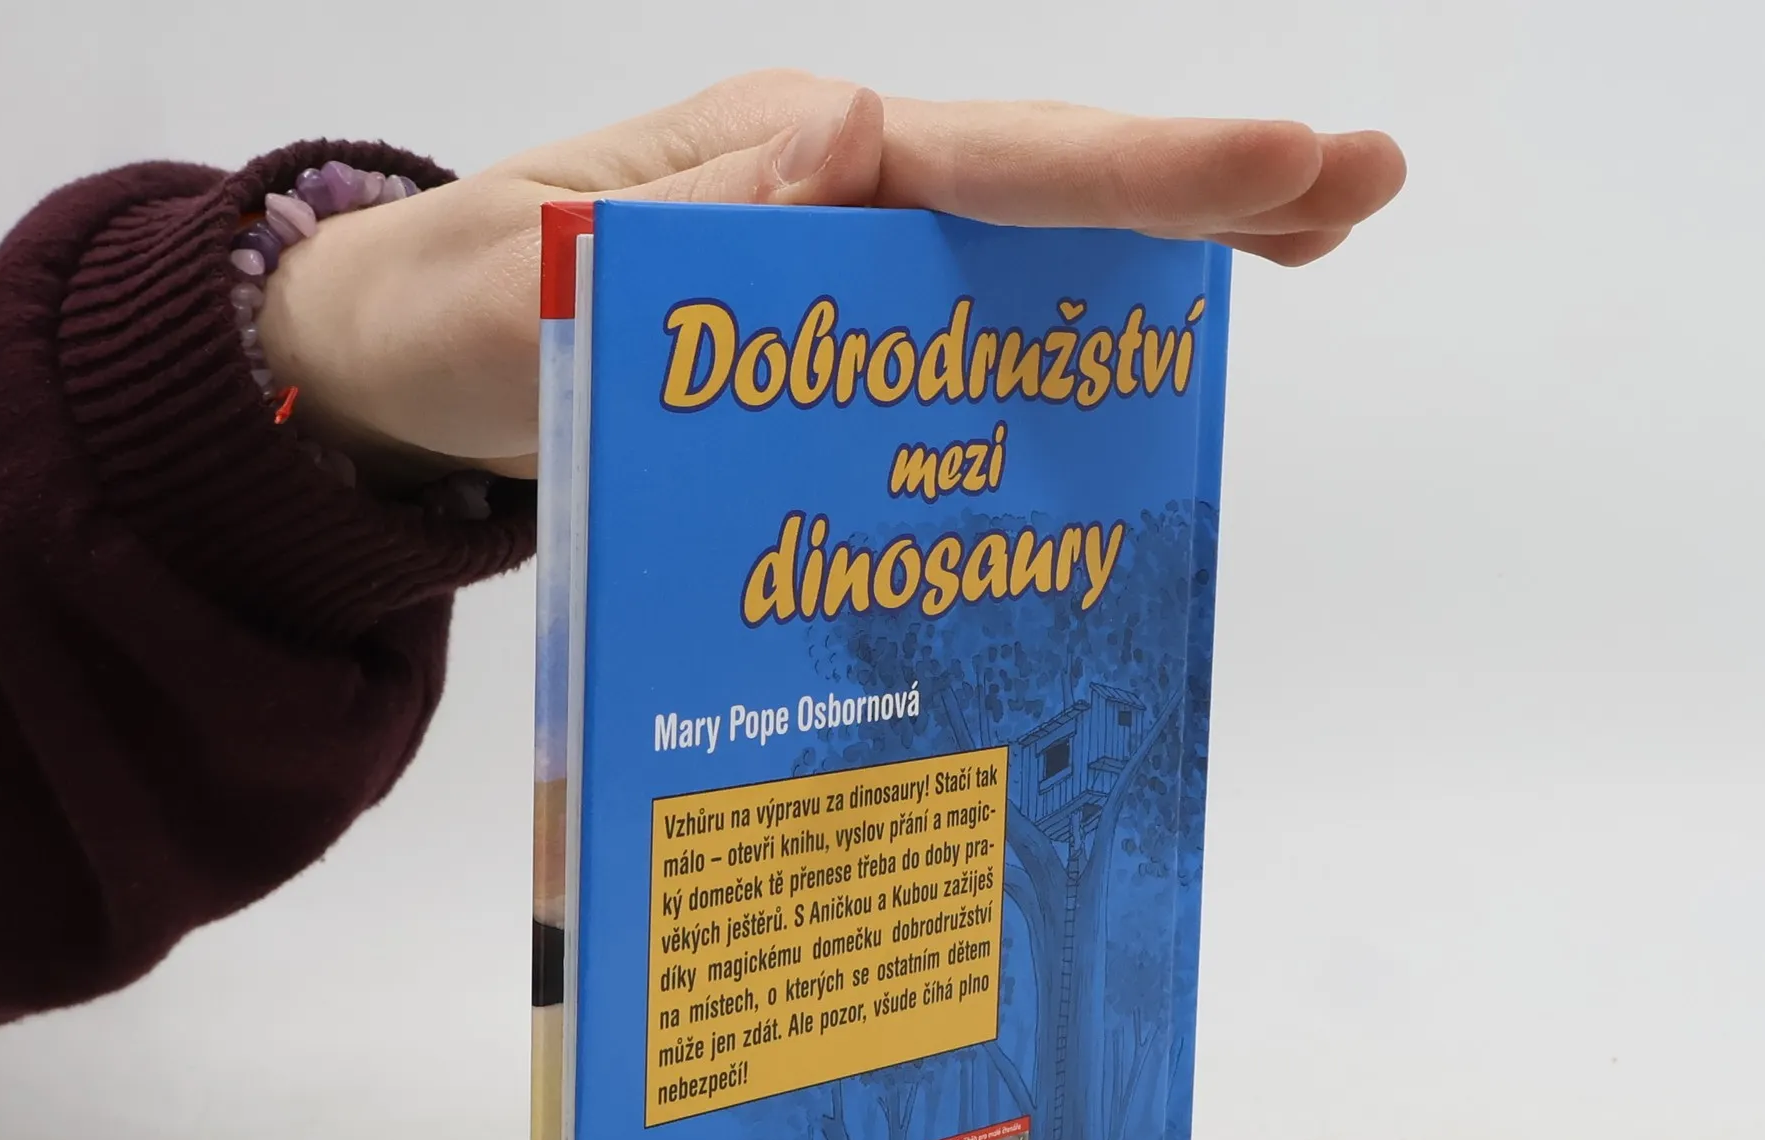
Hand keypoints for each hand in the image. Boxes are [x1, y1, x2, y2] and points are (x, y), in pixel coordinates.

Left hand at [259, 70, 1404, 482]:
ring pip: (1025, 243)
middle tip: (1364, 180)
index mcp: (784, 165)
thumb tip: (848, 147)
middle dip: (1202, 184)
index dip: (1145, 172)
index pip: (993, 164)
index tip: (1290, 165)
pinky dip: (1063, 324)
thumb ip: (674, 229)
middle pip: (1045, 182)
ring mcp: (838, 255)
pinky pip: (967, 319)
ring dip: (1161, 246)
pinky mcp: (828, 328)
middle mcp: (832, 189)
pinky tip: (1133, 353)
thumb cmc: (455, 321)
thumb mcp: (529, 279)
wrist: (400, 367)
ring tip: (1304, 241)